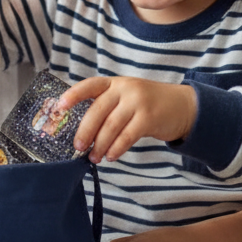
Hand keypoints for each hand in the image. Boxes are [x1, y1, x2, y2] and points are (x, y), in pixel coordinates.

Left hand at [62, 77, 196, 162]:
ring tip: (94, 158)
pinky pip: (127, 136)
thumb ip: (107, 108)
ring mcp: (137, 102)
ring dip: (100, 144)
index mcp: (114, 83)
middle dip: (86, 130)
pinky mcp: (149, 117)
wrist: (182, 105)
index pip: (90, 85)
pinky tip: (111, 156)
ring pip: (111, 125)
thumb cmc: (147, 104)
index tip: (59, 106)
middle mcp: (124, 88)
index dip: (74, 95)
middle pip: (98, 110)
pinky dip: (117, 148)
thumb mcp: (126, 97)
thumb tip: (83, 134)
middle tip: (78, 147)